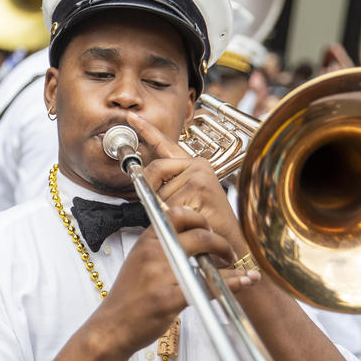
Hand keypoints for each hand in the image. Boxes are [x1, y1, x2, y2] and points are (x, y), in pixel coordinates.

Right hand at [90, 204, 255, 355]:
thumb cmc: (128, 298)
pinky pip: (207, 287)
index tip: (209, 230)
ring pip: (207, 262)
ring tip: (243, 272)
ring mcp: (160, 276)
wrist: (112, 327)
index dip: (200, 219)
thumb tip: (193, 240)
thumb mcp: (138, 263)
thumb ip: (161, 249)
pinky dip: (230, 285)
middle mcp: (153, 254)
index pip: (177, 214)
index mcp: (146, 242)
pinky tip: (242, 283)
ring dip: (231, 266)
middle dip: (221, 243)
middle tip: (228, 254)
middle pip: (198, 235)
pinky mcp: (168, 299)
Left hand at [126, 111, 244, 250]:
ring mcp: (200, 174)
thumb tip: (141, 183)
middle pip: (154, 169)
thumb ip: (163, 188)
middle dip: (150, 191)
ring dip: (166, 211)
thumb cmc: (205, 225)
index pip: (164, 144)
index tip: (131, 116)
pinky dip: (174, 218)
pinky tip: (193, 221)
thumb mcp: (180, 201)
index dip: (146, 130)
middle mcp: (198, 165)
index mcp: (192, 166)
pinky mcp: (200, 187)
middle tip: (165, 209)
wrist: (228, 244)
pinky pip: (169, 204)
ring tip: (188, 218)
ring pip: (160, 191)